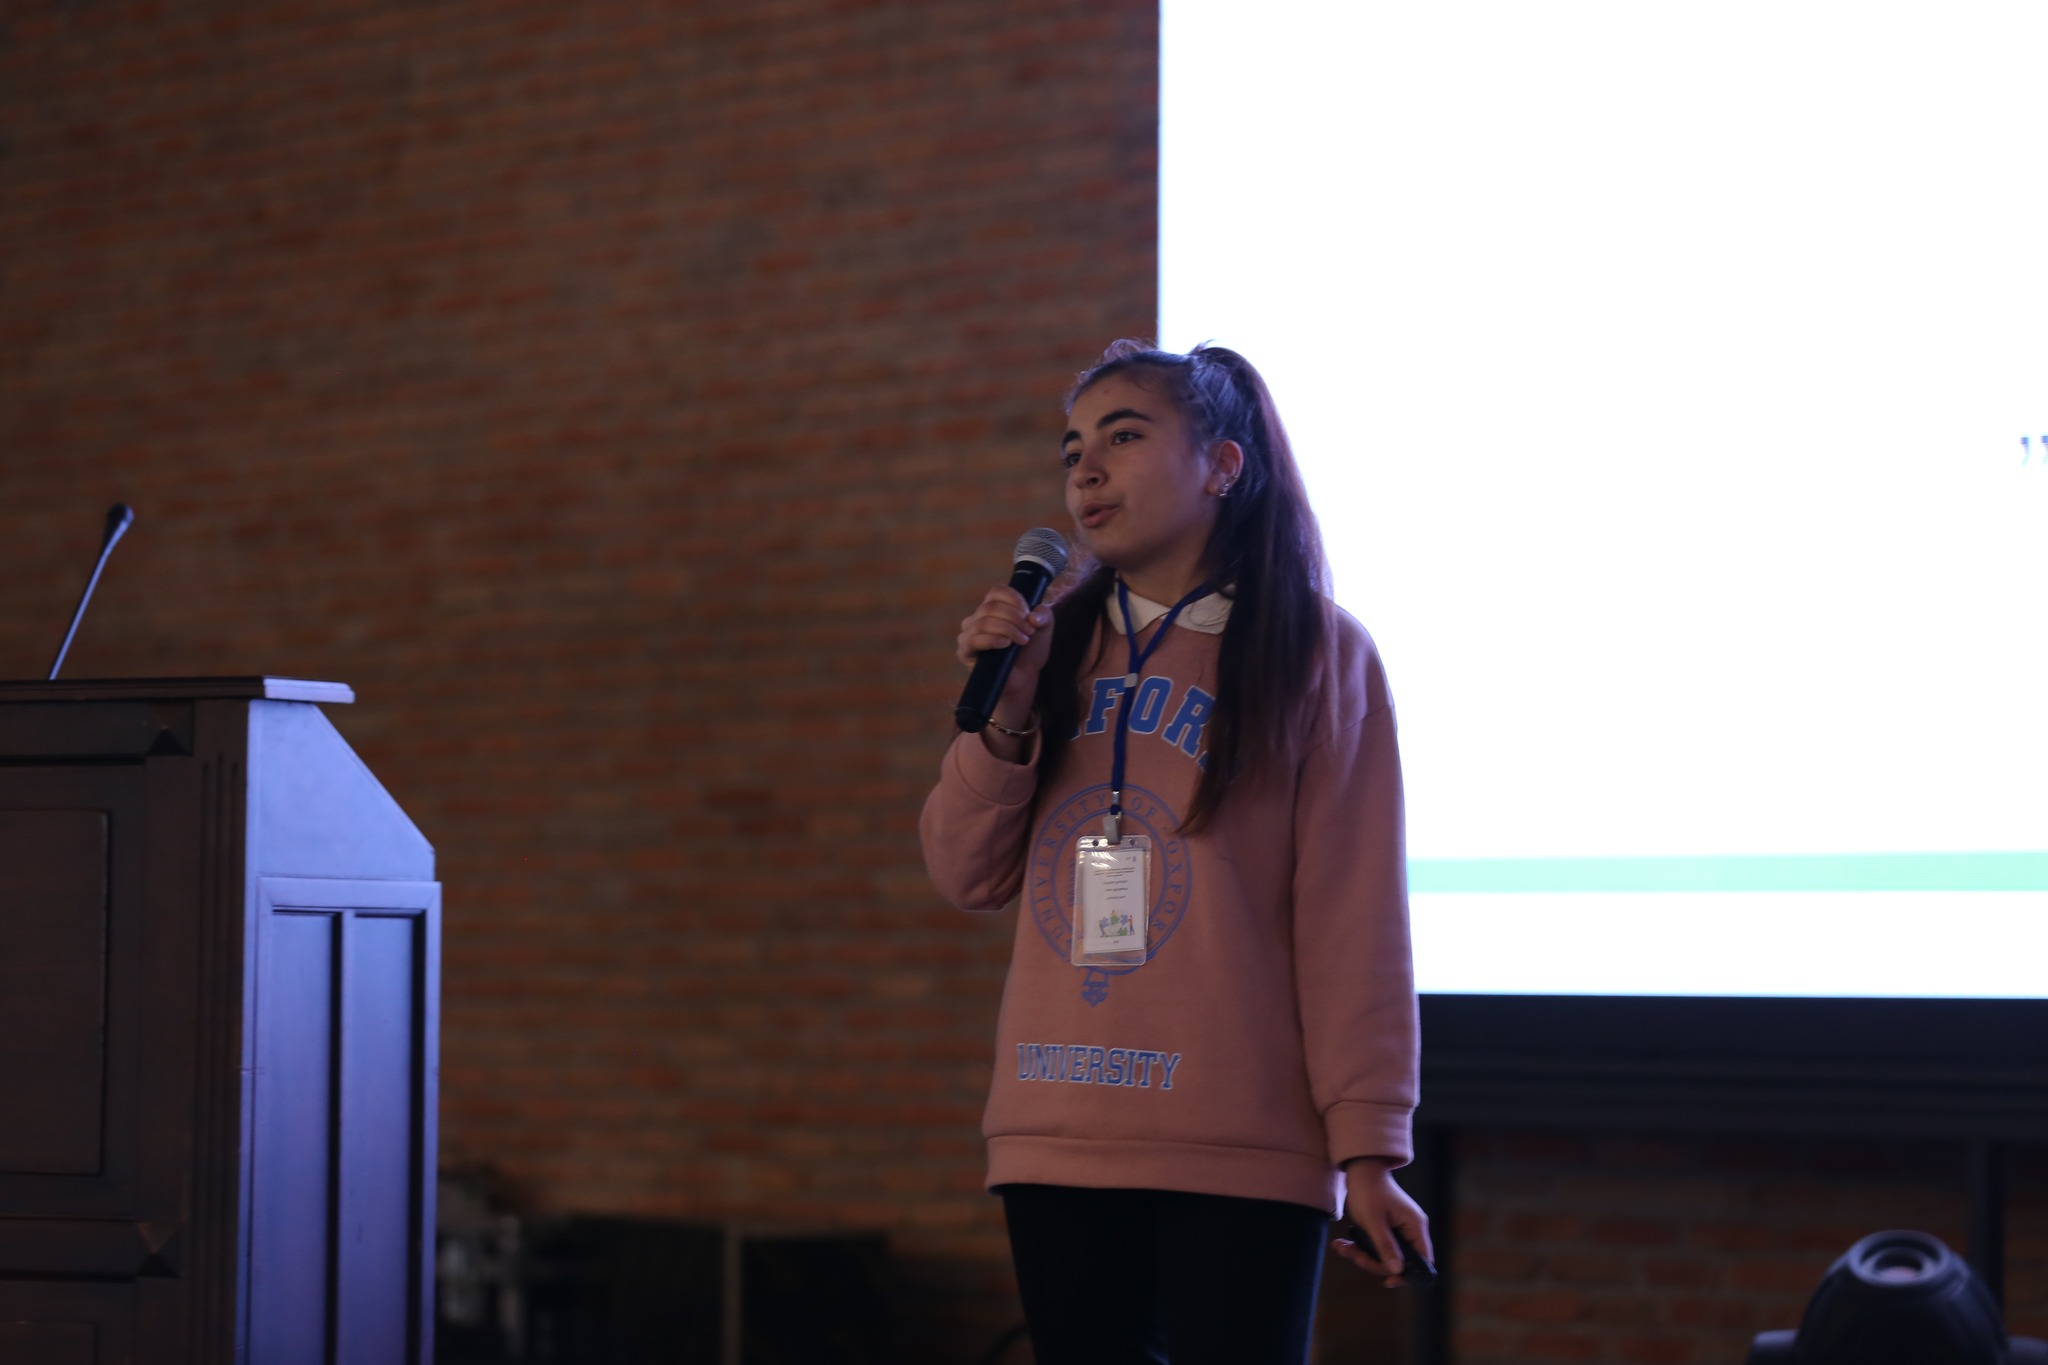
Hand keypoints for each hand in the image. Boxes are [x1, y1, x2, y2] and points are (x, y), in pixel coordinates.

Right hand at [956, 585, 1054, 760]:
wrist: (1024, 678)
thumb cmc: (1030, 651)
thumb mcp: (1044, 629)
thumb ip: (1044, 615)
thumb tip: (1033, 615)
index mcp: (993, 607)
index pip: (997, 591)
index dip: (1015, 599)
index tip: (1029, 614)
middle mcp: (977, 617)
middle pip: (991, 606)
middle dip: (1015, 618)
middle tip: (1029, 632)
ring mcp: (969, 634)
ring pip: (983, 622)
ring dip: (1007, 629)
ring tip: (1022, 641)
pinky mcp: (965, 652)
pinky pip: (973, 640)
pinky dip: (992, 640)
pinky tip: (1006, 644)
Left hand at [1332, 1158, 1431, 1287]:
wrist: (1360, 1170)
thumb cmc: (1369, 1191)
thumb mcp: (1374, 1221)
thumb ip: (1386, 1246)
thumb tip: (1397, 1271)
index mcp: (1415, 1227)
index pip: (1423, 1261)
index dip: (1408, 1274)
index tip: (1388, 1281)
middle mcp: (1411, 1230)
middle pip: (1399, 1261)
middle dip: (1373, 1261)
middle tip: (1353, 1254)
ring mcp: (1399, 1230)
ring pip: (1384, 1256)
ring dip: (1362, 1254)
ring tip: (1341, 1246)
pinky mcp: (1386, 1230)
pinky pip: (1376, 1247)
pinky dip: (1360, 1247)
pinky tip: (1342, 1244)